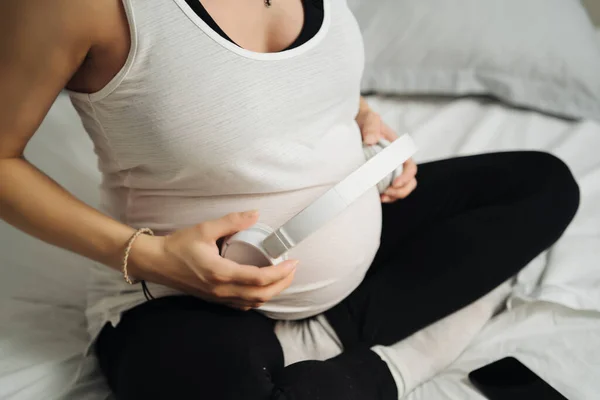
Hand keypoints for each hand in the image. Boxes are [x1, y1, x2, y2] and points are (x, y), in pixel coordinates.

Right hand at [132, 211, 297, 310]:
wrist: (156, 262)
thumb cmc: (178, 246)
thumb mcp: (205, 229)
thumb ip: (232, 222)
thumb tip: (254, 215)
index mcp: (221, 273)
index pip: (259, 278)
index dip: (280, 272)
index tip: (293, 262)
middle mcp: (222, 290)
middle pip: (261, 295)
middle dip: (282, 284)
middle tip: (292, 270)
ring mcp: (218, 298)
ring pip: (253, 302)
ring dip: (271, 292)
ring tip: (282, 277)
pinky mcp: (215, 299)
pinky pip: (242, 305)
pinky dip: (257, 298)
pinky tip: (262, 287)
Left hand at [356, 103, 417, 202]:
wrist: (355, 123)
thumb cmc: (365, 120)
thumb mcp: (369, 118)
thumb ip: (371, 126)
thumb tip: (371, 141)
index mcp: (399, 149)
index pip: (410, 166)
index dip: (406, 177)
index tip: (395, 183)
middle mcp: (397, 161)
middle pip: (410, 181)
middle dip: (401, 191)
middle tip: (387, 193)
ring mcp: (389, 169)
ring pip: (400, 188)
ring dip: (394, 196)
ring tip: (382, 197)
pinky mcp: (380, 175)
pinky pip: (388, 190)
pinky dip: (385, 196)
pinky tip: (377, 197)